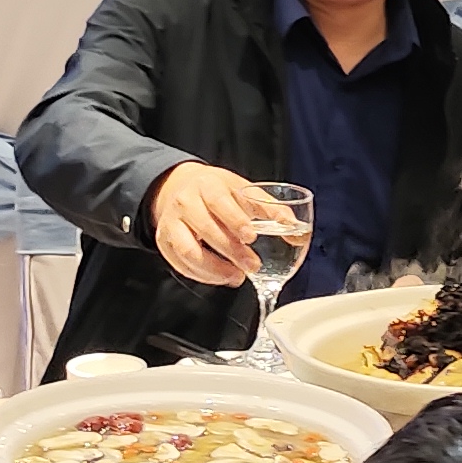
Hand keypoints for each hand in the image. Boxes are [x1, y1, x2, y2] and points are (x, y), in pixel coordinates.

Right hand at [147, 160, 276, 286]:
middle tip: (253, 265)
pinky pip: (179, 263)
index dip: (235, 220)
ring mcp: (171, 223)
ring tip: (237, 276)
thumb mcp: (244, 190)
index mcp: (208, 185)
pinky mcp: (164, 241)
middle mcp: (185, 203)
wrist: (180, 187)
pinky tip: (221, 277)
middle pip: (205, 229)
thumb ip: (271, 209)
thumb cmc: (218, 191)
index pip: (219, 202)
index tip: (251, 236)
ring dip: (214, 268)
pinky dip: (201, 275)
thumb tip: (297, 230)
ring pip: (187, 250)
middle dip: (231, 250)